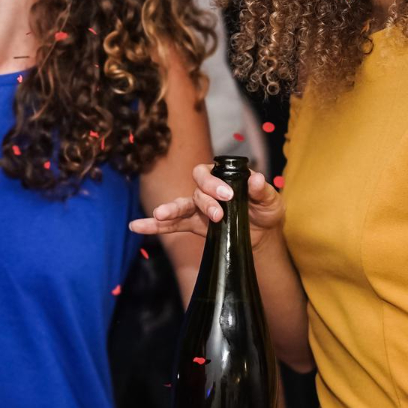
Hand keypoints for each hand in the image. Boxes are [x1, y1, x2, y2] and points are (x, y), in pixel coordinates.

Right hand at [129, 164, 283, 248]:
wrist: (261, 234)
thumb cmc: (265, 211)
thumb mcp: (271, 200)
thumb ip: (262, 190)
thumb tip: (255, 178)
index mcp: (223, 178)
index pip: (210, 174)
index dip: (214, 183)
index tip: (229, 196)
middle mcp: (207, 190)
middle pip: (196, 189)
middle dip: (204, 200)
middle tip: (218, 214)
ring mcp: (197, 208)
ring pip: (180, 206)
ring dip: (169, 210)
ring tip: (160, 214)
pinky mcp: (193, 225)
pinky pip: (170, 226)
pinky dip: (153, 226)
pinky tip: (136, 226)